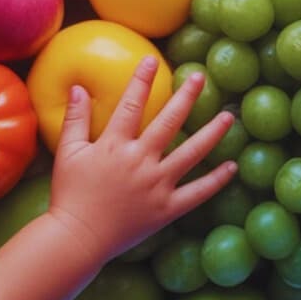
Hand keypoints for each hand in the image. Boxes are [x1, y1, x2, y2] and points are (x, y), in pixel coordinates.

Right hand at [48, 58, 235, 266]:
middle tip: (201, 77)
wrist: (77, 238)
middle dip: (186, 96)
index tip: (153, 60)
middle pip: (169, 121)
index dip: (142, 80)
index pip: (131, 104)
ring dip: (212, 133)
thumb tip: (78, 86)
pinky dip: (216, 180)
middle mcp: (140, 161)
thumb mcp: (68, 153)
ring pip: (191, 153)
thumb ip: (75, 118)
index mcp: (115, 145)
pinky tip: (232, 166)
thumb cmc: (70, 195)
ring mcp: (157, 185)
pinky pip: (197, 193)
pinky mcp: (167, 209)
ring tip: (228, 117)